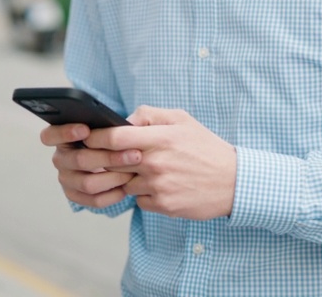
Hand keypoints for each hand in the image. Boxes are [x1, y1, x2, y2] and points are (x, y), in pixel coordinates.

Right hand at [41, 122, 142, 208]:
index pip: (50, 135)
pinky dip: (112, 194)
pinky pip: (94, 200)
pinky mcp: (76, 195)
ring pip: (87, 183)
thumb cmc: (110, 137)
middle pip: (79, 160)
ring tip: (132, 172)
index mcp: (60, 137)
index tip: (86, 129)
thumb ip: (109, 122)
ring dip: (114, 178)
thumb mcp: (108, 124)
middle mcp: (60, 158)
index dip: (65, 133)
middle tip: (134, 155)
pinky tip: (126, 186)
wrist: (115, 159)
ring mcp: (66, 179)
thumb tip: (125, 125)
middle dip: (109, 157)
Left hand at [84, 106, 236, 220]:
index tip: (88, 137)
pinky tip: (161, 186)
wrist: (233, 182)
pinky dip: (143, 194)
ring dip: (130, 178)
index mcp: (161, 139)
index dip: (96, 137)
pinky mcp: (163, 206)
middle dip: (105, 159)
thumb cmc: (206, 148)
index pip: (115, 137)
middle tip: (110, 156)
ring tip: (151, 171)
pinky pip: (138, 200)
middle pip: (112, 162)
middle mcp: (156, 163)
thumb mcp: (182, 120)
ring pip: (125, 183)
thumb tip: (123, 120)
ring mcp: (158, 187)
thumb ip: (150, 115)